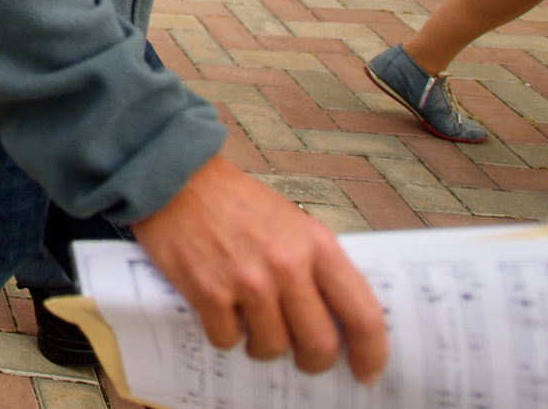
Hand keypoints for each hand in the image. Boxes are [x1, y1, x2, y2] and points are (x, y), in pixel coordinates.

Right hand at [132, 157, 388, 380]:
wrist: (175, 177)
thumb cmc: (234, 199)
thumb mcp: (292, 221)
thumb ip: (315, 265)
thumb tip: (333, 317)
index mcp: (316, 245)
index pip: (362, 315)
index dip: (371, 353)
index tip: (366, 371)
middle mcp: (287, 266)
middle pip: (319, 344)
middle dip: (314, 362)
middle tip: (304, 360)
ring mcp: (248, 282)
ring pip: (273, 347)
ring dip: (264, 347)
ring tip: (254, 329)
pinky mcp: (209, 292)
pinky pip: (227, 339)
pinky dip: (226, 335)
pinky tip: (222, 315)